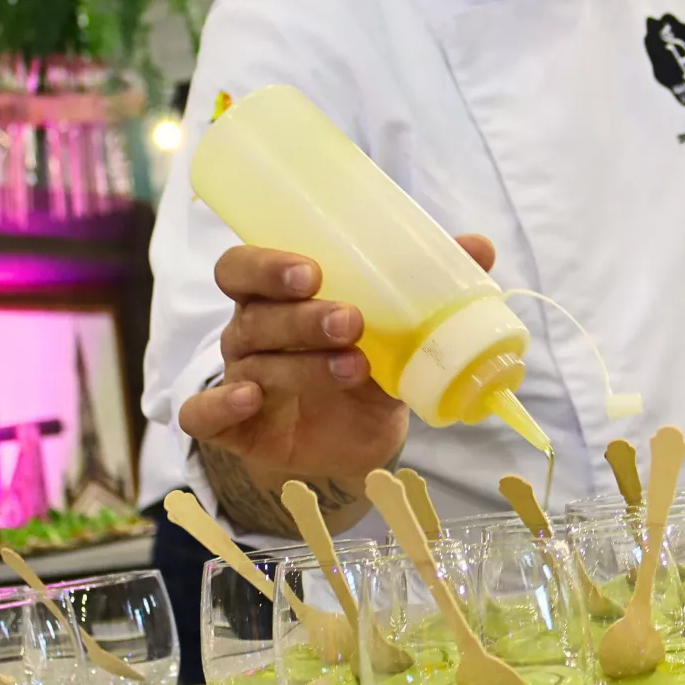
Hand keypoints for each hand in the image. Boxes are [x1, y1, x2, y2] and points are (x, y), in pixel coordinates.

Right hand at [179, 235, 497, 486]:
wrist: (354, 439)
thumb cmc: (364, 363)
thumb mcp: (397, 329)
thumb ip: (429, 288)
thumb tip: (480, 245)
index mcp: (277, 296)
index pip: (245, 265)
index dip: (268, 263)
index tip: (314, 271)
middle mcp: (250, 331)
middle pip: (255, 313)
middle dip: (302, 316)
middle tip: (350, 321)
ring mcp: (239, 377)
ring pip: (251, 362)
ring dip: (301, 363)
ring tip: (354, 366)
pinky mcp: (233, 427)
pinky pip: (203, 413)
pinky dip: (219, 404)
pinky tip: (250, 399)